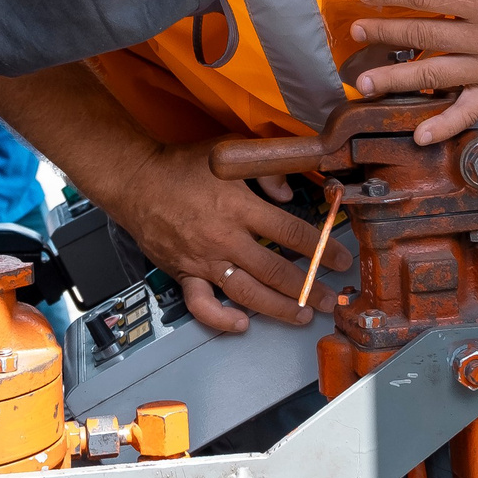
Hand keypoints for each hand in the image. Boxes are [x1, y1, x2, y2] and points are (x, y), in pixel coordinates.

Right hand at [101, 141, 353, 332]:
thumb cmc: (183, 165)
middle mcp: (225, 238)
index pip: (291, 233)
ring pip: (247, 293)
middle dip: (308, 288)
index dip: (322, 249)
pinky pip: (202, 304)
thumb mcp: (229, 153)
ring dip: (278, 309)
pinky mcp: (183, 273)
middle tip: (329, 300)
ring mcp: (203, 260)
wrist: (136, 180)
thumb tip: (289, 192)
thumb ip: (265, 168)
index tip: (342, 260)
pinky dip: (221, 319)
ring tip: (302, 317)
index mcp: (239, 207)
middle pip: (275, 271)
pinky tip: (242, 324)